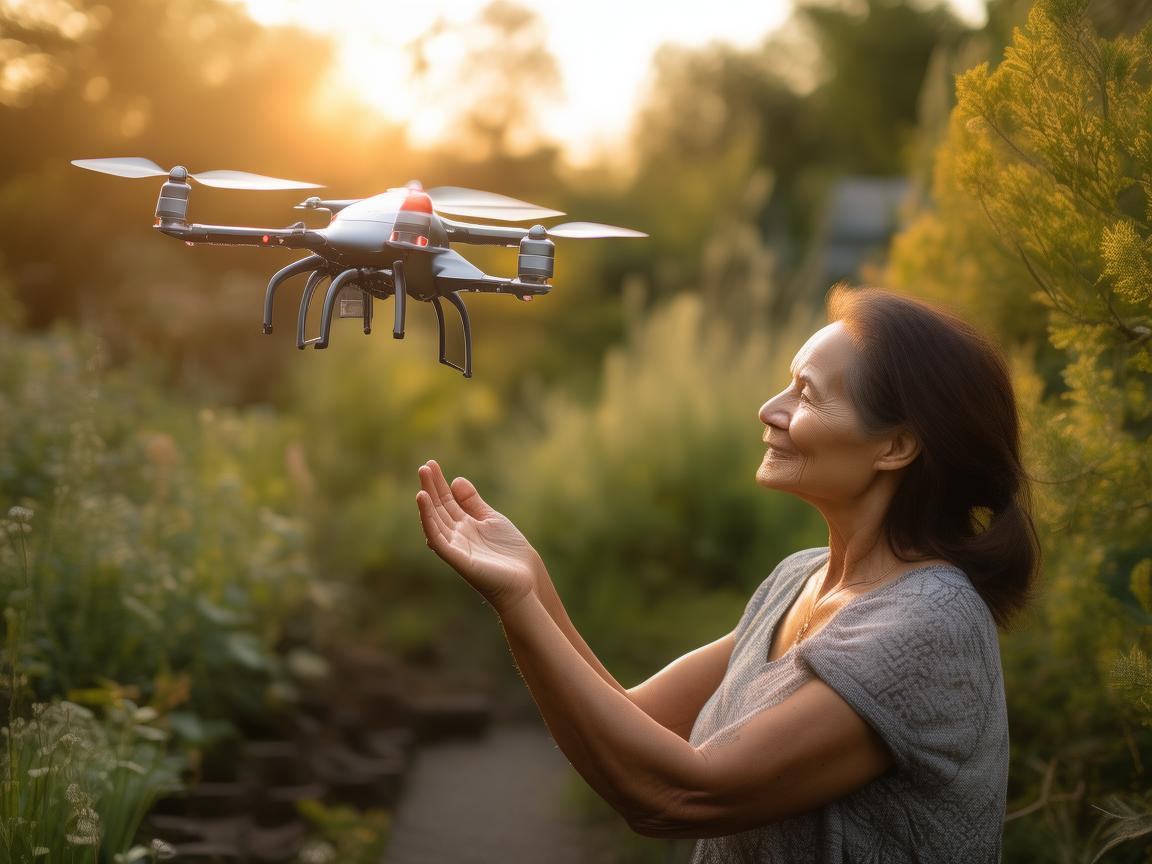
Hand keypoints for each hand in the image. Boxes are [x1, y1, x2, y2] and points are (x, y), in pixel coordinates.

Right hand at [416, 460, 542, 614]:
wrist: (525, 578)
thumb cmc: (508, 551)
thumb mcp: (490, 519)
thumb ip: (473, 502)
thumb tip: (456, 480)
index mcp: (464, 525)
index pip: (447, 501)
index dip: (439, 483)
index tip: (431, 464)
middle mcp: (456, 535)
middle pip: (439, 508)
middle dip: (431, 488)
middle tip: (423, 467)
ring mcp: (455, 547)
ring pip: (434, 522)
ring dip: (426, 504)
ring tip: (421, 485)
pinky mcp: (457, 559)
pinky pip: (437, 539)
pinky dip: (428, 521)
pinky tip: (424, 503)